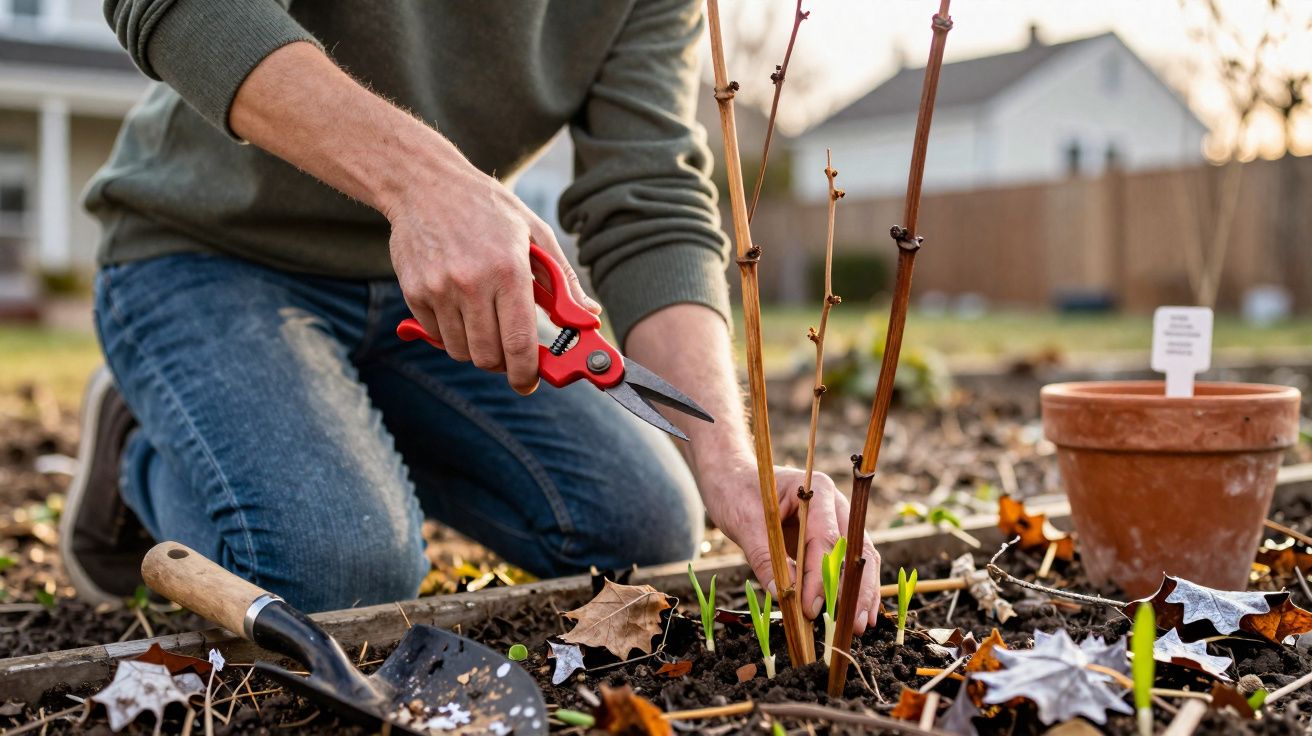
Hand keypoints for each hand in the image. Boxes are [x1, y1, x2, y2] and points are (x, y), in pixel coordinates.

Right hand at [386, 166, 598, 394]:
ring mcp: (440, 289)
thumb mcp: (534, 233)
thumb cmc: (487, 208)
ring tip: (482, 320)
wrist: (425, 184)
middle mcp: (472, 283)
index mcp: (509, 270)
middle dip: (502, 363)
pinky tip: (457, 305)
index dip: (526, 372)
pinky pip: (436, 335)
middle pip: (488, 356)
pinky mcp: (414, 292)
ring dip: (475, 348)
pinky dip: (449, 332)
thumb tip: (588, 316)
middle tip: (508, 352)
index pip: (519, 343)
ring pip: (460, 351)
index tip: (529, 382)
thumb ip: (563, 280)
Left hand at [706, 462, 881, 633]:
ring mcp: (837, 519)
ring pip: (861, 558)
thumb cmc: (738, 493)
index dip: (820, 577)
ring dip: (863, 592)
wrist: (733, 479)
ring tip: (862, 625)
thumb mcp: (744, 524)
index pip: (825, 539)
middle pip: (856, 549)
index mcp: (815, 491)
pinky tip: (856, 611)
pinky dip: (854, 587)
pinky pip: (849, 563)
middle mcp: (834, 504)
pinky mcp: (831, 537)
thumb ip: (764, 558)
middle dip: (857, 589)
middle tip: (856, 625)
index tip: (811, 608)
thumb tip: (784, 596)